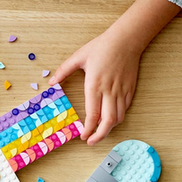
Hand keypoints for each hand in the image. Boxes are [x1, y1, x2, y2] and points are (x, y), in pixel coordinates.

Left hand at [50, 29, 142, 144]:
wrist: (126, 39)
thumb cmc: (102, 47)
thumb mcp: (79, 56)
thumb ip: (64, 70)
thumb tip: (51, 82)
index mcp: (94, 84)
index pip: (93, 114)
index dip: (88, 129)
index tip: (83, 136)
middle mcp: (109, 91)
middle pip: (108, 122)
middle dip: (100, 136)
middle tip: (91, 141)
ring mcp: (121, 91)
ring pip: (118, 118)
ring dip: (109, 129)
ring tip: (100, 132)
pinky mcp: (130, 89)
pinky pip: (125, 109)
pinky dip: (118, 117)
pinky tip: (110, 118)